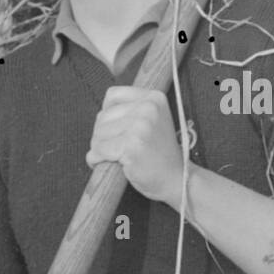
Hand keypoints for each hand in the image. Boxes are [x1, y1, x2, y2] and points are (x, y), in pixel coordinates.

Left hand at [86, 85, 184, 204]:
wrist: (176, 178)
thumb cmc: (160, 154)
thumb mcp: (153, 121)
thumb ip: (132, 110)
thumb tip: (100, 114)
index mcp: (154, 98)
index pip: (113, 95)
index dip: (107, 113)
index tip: (114, 129)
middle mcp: (148, 107)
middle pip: (103, 116)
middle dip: (102, 134)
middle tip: (114, 148)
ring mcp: (140, 126)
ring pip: (98, 133)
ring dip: (99, 148)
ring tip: (115, 156)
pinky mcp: (131, 145)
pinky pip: (99, 150)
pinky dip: (97, 159)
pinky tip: (110, 163)